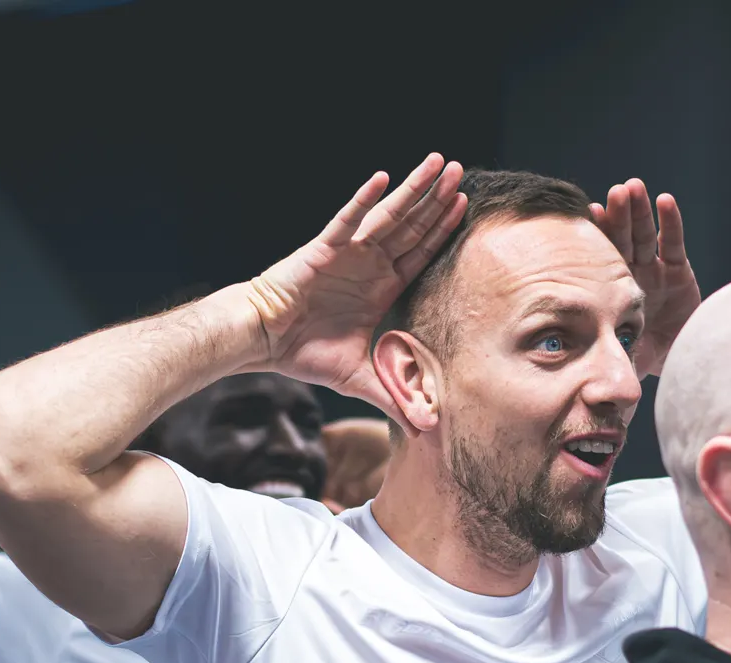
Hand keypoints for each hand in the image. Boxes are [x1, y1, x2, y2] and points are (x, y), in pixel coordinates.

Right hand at [246, 155, 466, 414]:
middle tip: (461, 172)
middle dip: (437, 200)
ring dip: (414, 190)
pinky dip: (365, 199)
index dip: (443, 231)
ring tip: (438, 163)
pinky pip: (348, 219)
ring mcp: (349, 252)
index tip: (467, 210)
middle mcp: (369, 263)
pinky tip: (384, 178)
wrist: (263, 340)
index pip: (421, 253)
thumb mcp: (360, 379)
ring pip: (389, 215)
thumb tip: (427, 430)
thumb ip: (395, 397)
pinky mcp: (325, 248)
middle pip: (412, 226)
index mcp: (381, 286)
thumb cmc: (305, 352)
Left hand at [591, 179, 699, 376]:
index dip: (597, 234)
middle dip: (620, 214)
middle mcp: (629, 273)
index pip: (600, 256)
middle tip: (616, 193)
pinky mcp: (678, 271)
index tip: (589, 212)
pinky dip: (670, 222)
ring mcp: (654, 270)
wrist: (675, 366)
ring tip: (634, 187)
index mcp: (608, 288)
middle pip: (623, 237)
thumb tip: (562, 340)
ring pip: (645, 234)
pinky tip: (665, 201)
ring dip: (640, 210)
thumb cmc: (639, 358)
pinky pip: (673, 243)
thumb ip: (597, 340)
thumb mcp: (615, 347)